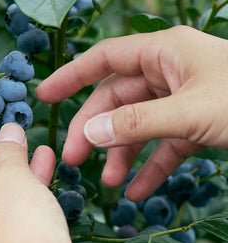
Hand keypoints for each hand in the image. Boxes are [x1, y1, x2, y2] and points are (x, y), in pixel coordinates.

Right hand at [36, 26, 227, 201]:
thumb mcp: (191, 111)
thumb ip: (137, 122)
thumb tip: (89, 133)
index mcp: (164, 51)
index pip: (104, 58)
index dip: (72, 75)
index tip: (44, 95)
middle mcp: (169, 71)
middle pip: (117, 98)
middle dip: (95, 129)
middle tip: (73, 160)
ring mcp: (183, 98)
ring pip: (139, 124)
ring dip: (122, 154)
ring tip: (109, 184)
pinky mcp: (198, 123)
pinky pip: (165, 143)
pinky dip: (151, 166)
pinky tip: (138, 190)